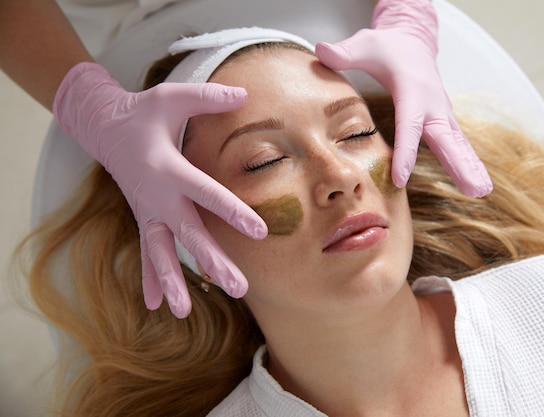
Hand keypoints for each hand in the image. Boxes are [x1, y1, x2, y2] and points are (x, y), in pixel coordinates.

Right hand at [53, 62, 267, 317]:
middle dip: (210, 261)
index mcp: (166, 167)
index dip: (232, 211)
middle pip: (186, 233)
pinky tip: (155, 306)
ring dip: (172, 281)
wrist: (104, 128)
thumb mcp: (172, 97)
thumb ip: (208, 97)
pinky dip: (149, 278)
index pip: (204, 192)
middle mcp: (156, 195)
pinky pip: (146, 252)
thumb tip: (246, 93)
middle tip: (238, 286)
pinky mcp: (143, 219)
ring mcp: (147, 211)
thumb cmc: (144, 112)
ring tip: (182, 311)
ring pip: (160, 252)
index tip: (259, 231)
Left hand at [316, 0, 491, 196]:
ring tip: (481, 192)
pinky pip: (459, 144)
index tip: (400, 179)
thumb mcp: (365, 44)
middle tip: (474, 189)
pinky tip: (477, 184)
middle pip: (446, 138)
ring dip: (470, 168)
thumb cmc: (388, 47)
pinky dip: (469, 163)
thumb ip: (344, 52)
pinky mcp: (445, 121)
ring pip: (458, 144)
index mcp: (412, 90)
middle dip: (459, 164)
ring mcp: (442, 113)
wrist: (414, 42)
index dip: (406, 152)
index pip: (409, 126)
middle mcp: (432, 104)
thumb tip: (320, 51)